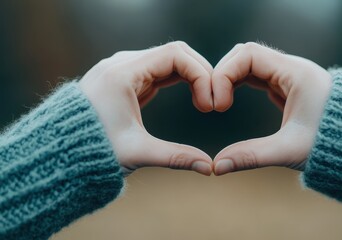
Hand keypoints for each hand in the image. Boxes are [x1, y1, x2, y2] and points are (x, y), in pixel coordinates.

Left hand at [79, 41, 212, 175]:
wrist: (59, 152)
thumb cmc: (91, 151)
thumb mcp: (136, 153)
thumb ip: (175, 157)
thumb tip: (209, 167)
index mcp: (122, 73)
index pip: (175, 55)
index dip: (201, 74)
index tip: (209, 105)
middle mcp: (122, 63)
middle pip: (175, 52)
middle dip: (200, 73)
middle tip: (213, 102)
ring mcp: (123, 69)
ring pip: (168, 60)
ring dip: (191, 76)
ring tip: (204, 102)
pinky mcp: (125, 79)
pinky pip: (158, 70)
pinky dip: (179, 80)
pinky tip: (191, 97)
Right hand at [212, 42, 331, 174]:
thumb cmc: (335, 146)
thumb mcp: (290, 150)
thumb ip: (252, 156)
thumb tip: (217, 167)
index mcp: (296, 73)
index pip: (248, 54)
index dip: (225, 74)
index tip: (219, 105)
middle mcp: (293, 69)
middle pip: (246, 54)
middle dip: (224, 74)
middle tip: (215, 104)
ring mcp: (291, 77)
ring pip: (251, 64)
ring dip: (231, 79)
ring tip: (219, 103)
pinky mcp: (289, 88)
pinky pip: (258, 77)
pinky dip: (241, 85)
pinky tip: (232, 100)